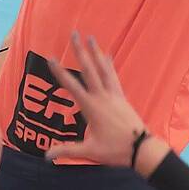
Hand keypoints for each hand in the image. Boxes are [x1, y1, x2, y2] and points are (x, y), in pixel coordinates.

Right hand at [45, 33, 146, 166]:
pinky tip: (107, 56)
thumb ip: (67, 151)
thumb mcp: (89, 151)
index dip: (60, 72)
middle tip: (74, 34)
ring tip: (91, 38)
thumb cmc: (115, 150)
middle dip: (80, 51)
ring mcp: (114, 95)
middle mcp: (102, 96)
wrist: (141, 148)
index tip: (51, 58)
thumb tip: (47, 156)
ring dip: (96, 52)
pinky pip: (113, 76)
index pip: (72, 86)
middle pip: (88, 69)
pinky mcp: (122, 96)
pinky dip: (109, 65)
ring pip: (103, 69)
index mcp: (91, 107)